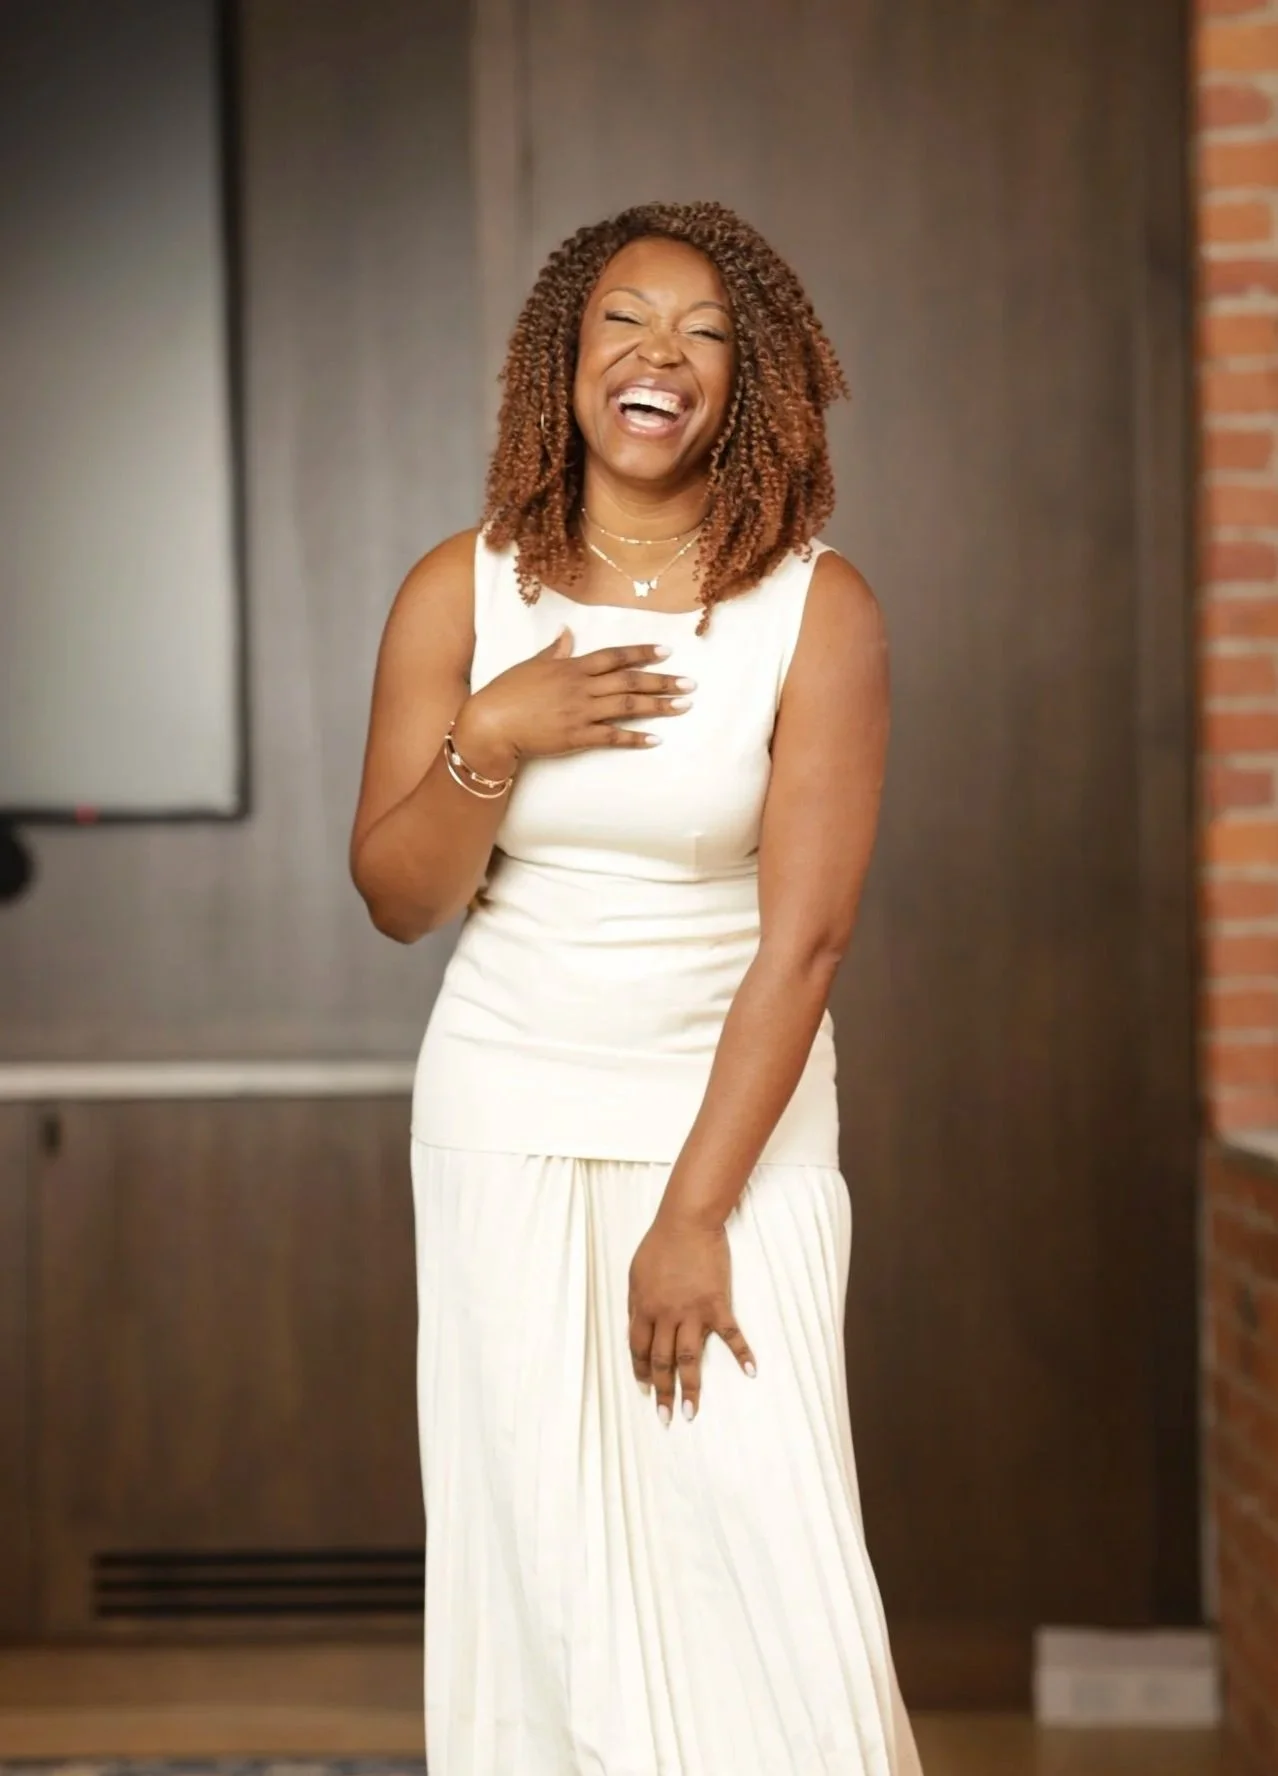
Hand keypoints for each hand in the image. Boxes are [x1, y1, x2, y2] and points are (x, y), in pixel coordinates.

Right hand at [452, 630, 693, 776]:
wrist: (491, 723)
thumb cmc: (507, 693)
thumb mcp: (532, 665)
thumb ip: (555, 650)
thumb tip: (566, 631)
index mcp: (572, 667)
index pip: (614, 656)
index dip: (641, 653)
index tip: (666, 652)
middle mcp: (581, 687)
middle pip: (629, 680)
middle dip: (662, 681)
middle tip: (690, 683)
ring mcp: (580, 712)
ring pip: (627, 706)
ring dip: (658, 706)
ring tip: (683, 706)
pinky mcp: (576, 737)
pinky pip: (612, 736)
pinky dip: (635, 737)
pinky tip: (655, 739)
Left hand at [627, 1207, 756, 1424]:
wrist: (687, 1222)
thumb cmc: (659, 1245)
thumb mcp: (636, 1275)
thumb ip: (637, 1304)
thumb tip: (636, 1329)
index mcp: (643, 1308)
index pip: (639, 1349)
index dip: (641, 1372)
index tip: (645, 1390)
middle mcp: (666, 1315)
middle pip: (662, 1362)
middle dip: (662, 1392)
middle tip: (665, 1417)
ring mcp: (693, 1311)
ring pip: (689, 1358)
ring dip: (691, 1387)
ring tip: (692, 1412)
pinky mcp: (717, 1304)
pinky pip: (731, 1334)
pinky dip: (742, 1353)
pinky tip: (751, 1371)